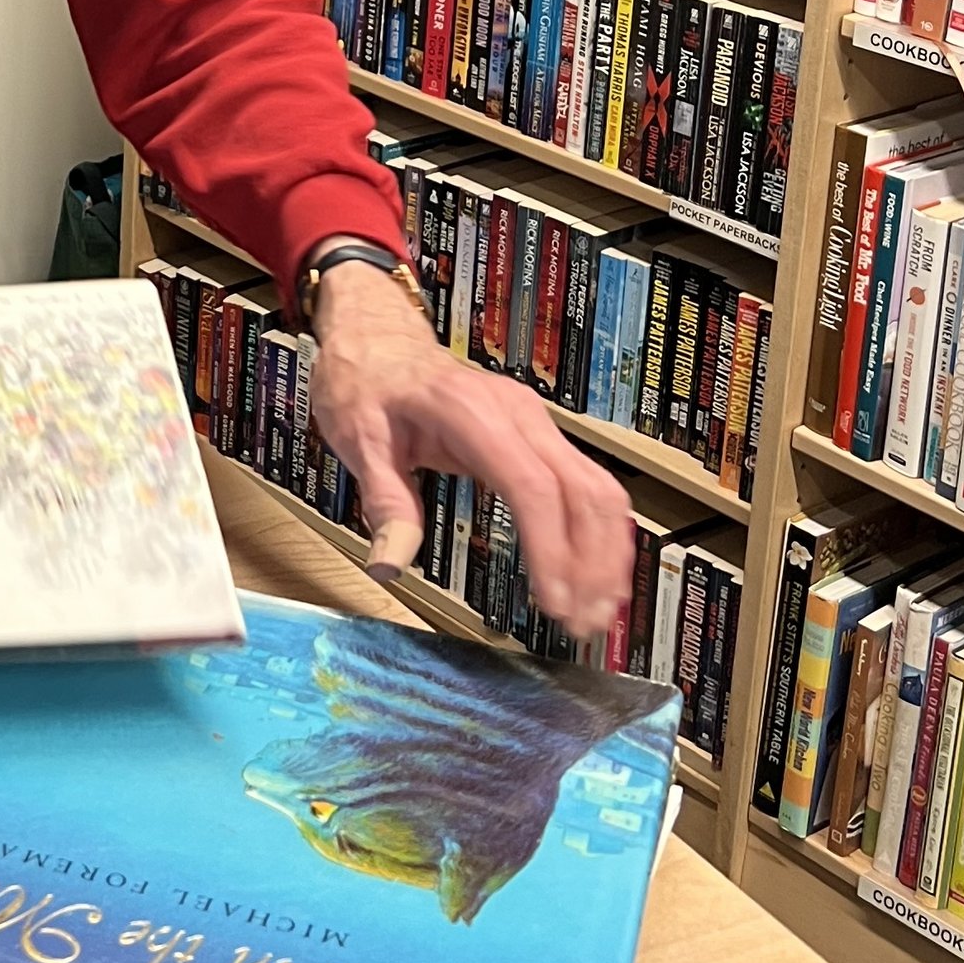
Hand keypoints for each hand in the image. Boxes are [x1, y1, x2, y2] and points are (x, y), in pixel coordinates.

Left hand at [306, 262, 634, 639]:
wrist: (378, 338)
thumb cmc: (368, 383)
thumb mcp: (358, 439)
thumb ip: (384, 502)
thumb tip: (389, 564)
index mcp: (472, 414)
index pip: (532, 486)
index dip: (551, 548)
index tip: (555, 602)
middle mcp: (518, 414)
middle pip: (583, 490)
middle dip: (592, 562)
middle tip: (584, 623)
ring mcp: (535, 422)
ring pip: (598, 487)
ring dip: (605, 551)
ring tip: (596, 610)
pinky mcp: (538, 436)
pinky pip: (586, 484)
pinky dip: (598, 531)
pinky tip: (594, 571)